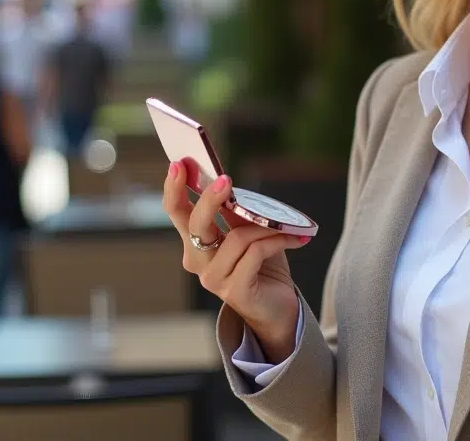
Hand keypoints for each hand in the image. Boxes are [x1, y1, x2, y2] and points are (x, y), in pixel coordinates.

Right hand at [163, 159, 307, 362]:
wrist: (279, 305)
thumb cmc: (262, 264)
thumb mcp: (248, 230)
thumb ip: (235, 211)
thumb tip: (225, 181)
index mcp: (196, 242)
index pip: (177, 212)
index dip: (175, 189)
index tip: (178, 164)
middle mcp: (197, 260)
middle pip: (196, 223)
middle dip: (210, 199)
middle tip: (225, 180)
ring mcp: (213, 278)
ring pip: (237, 238)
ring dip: (265, 227)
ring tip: (288, 228)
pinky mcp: (234, 291)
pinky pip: (255, 254)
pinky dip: (276, 242)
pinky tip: (294, 240)